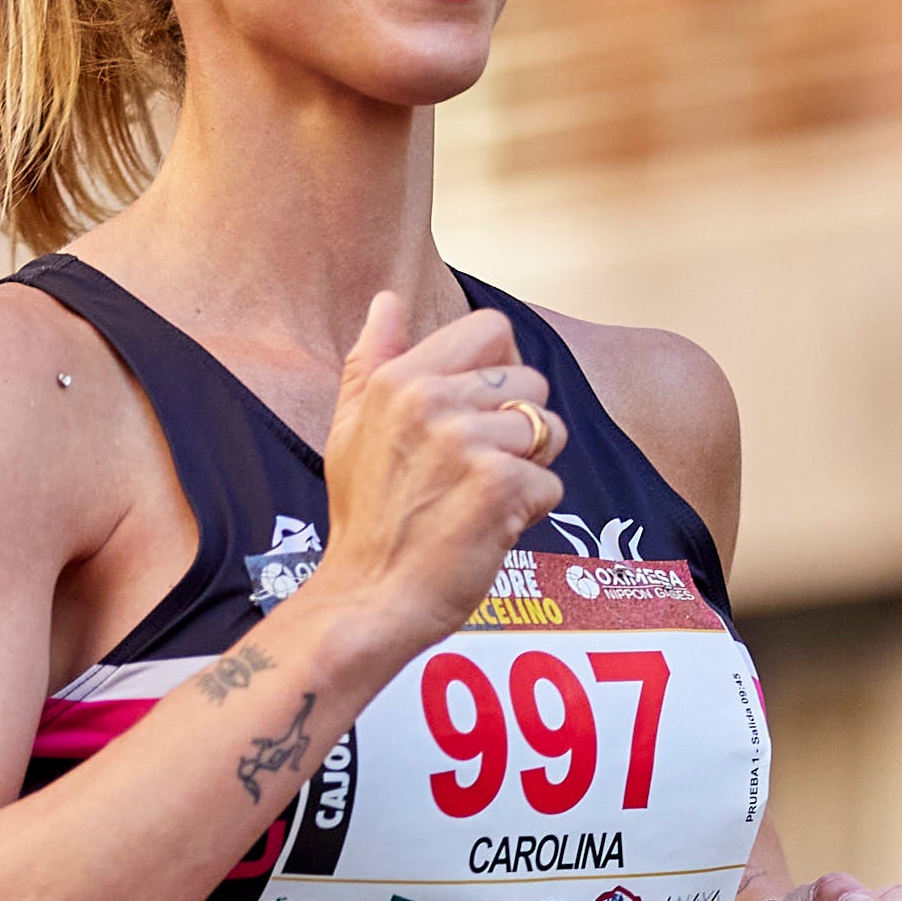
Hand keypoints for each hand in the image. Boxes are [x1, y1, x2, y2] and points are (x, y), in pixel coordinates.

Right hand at [299, 290, 563, 668]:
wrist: (368, 600)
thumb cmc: (365, 521)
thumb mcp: (349, 429)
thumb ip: (371, 359)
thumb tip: (387, 300)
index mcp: (400, 378)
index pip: (492, 328)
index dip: (505, 366)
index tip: (486, 407)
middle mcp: (432, 401)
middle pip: (532, 382)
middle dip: (521, 427)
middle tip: (479, 470)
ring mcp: (467, 443)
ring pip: (549, 431)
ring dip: (531, 469)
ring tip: (485, 498)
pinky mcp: (499, 487)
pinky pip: (551, 483)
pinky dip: (531, 512)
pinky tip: (490, 528)